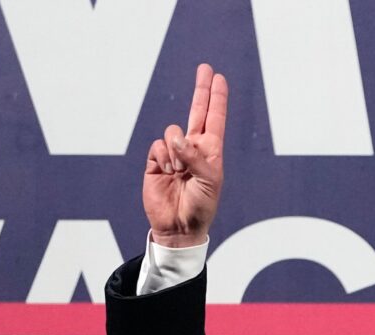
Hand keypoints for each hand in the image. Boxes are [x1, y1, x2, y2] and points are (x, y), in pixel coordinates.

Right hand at [143, 64, 227, 247]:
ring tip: (179, 172)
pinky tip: (167, 173)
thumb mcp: (208, 182)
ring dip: (176, 151)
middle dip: (200, 90)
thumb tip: (176, 138)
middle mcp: (193, 148)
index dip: (216, 98)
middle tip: (204, 68)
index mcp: (211, 151)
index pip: (215, 119)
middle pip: (197, 112)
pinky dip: (163, 158)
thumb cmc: (201, 206)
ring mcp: (174, 154)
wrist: (179, 226)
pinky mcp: (155, 161)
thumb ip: (195, 157)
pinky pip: (158, 146)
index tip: (219, 77)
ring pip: (172, 131)